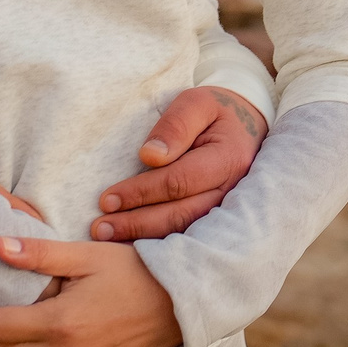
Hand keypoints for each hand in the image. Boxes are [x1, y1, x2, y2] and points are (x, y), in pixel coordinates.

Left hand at [90, 87, 265, 241]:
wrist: (248, 124)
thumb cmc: (217, 111)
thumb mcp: (198, 103)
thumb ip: (176, 125)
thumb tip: (150, 156)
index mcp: (227, 159)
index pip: (179, 181)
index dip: (142, 192)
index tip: (107, 199)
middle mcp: (231, 191)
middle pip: (180, 214)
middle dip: (136, 223)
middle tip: (99, 228)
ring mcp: (227, 209)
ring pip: (184, 229)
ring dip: (144, 236)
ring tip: (107, 236)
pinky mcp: (218, 217)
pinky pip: (187, 231)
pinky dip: (158, 240)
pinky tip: (130, 243)